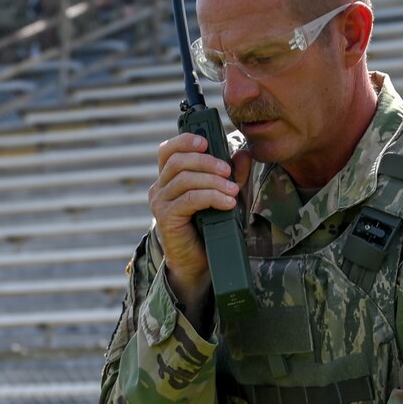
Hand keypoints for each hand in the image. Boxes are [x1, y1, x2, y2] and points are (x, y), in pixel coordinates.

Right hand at [149, 132, 249, 306]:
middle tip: (228, 171)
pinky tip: (227, 203)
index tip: (206, 142)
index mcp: (169, 178)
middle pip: (178, 161)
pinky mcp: (166, 218)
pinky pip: (189, 199)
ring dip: (213, 181)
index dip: (184, 141)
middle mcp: (160, 188)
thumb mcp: (223, 194)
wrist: (198, 262)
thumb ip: (231, 174)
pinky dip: (211, 197)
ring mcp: (160, 202)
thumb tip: (243, 154)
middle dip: (206, 162)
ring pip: (185, 179)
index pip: (167, 150)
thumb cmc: (208, 227)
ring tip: (233, 191)